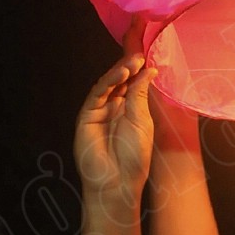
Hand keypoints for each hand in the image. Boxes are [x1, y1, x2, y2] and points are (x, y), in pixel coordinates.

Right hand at [74, 55, 155, 209]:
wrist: (117, 183)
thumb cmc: (133, 157)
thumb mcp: (142, 122)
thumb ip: (140, 95)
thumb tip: (148, 70)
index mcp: (130, 108)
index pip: (133, 81)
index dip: (138, 66)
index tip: (148, 51)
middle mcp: (114, 106)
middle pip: (120, 79)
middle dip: (129, 62)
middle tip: (140, 51)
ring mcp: (99, 110)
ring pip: (108, 84)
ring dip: (121, 70)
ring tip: (134, 60)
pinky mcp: (86, 116)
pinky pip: (97, 94)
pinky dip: (109, 82)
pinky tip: (121, 73)